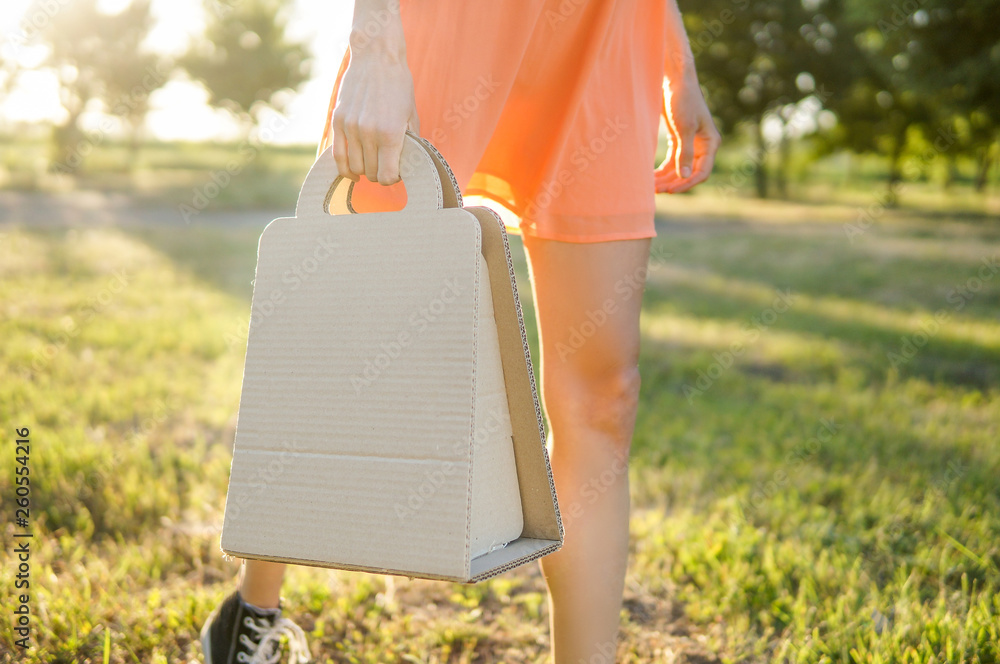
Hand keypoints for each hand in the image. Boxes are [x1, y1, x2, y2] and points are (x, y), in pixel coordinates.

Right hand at [331, 32, 419, 184]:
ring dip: (364, 170)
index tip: (396, 173)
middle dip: (380, 174)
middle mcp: (368, 133)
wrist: (376, 57)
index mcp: (390, 133)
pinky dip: (345, 169)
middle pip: (371, 173)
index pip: (388, 176)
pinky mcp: (338, 121)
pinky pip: (337, 157)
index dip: (393, 179)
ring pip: (355, 167)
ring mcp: (350, 127)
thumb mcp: (411, 115)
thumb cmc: (399, 86)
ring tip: (373, 162)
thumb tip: (407, 167)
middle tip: (386, 166)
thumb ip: (409, 143)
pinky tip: (354, 174)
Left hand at [654, 74, 720, 193]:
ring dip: (666, 178)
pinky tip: (651, 176)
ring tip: (650, 186)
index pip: (702, 172)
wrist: (674, 80)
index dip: (687, 183)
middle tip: (656, 190)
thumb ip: (685, 153)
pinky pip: (671, 161)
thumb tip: (685, 176)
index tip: (671, 190)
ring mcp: (690, 144)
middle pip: (689, 173)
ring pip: (678, 169)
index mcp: (710, 143)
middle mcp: (702, 146)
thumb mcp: (684, 128)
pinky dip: (662, 169)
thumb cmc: (683, 100)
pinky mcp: (678, 140)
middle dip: (673, 182)